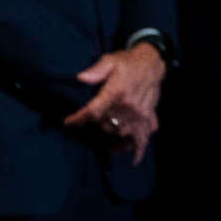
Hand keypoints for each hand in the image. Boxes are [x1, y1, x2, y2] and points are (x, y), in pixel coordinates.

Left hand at [63, 43, 165, 164]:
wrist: (153, 61)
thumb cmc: (128, 61)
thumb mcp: (110, 60)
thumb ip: (96, 70)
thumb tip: (80, 78)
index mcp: (117, 92)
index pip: (93, 112)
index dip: (78, 120)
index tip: (68, 123)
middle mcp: (128, 106)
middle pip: (106, 126)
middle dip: (96, 126)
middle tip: (90, 124)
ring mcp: (140, 114)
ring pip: (122, 135)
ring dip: (112, 139)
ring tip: (106, 144)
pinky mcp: (148, 117)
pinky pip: (144, 137)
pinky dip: (138, 150)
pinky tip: (133, 159)